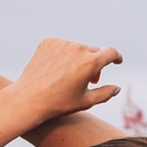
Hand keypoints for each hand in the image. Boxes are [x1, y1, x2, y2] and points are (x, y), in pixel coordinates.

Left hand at [8, 37, 122, 123]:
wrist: (28, 99)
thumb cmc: (58, 104)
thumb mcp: (85, 102)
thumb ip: (105, 94)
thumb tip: (118, 88)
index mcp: (90, 63)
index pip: (111, 53)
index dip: (116, 57)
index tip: (117, 61)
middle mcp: (77, 49)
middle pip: (93, 52)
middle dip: (94, 63)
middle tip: (89, 79)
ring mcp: (62, 44)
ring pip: (76, 48)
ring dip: (78, 59)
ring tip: (70, 76)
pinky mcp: (48, 42)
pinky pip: (61, 46)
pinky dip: (63, 55)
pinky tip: (57, 70)